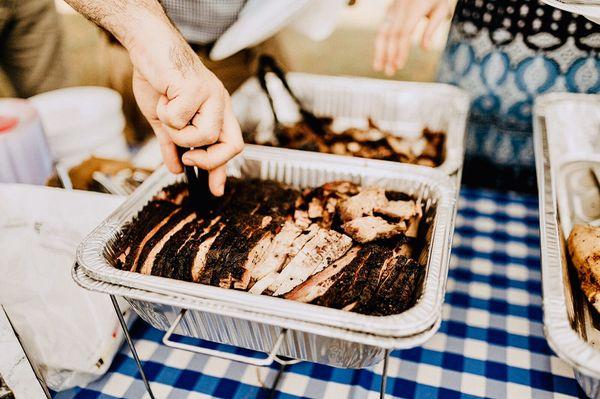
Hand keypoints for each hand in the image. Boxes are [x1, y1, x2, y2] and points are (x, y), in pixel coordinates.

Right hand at [130, 32, 242, 196]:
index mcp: (218, 110)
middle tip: (188, 157)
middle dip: (208, 161)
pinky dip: (165, 113)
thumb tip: (175, 168)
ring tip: (168, 112)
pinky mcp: (198, 88)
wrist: (148, 48)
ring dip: (178, 133)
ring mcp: (213, 95)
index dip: (221, 170)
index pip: (230, 145)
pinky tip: (163, 96)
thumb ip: (173, 144)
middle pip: (232, 146)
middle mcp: (221, 103)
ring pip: (203, 136)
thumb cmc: (159, 78)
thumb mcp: (166, 120)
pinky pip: (181, 119)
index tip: (215, 191)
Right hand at [373, 0, 450, 75]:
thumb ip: (432, 28)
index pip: (403, 34)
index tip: (399, 65)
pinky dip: (381, 44)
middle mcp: (400, 7)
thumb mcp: (441, 8)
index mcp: (414, 7)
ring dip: (379, 51)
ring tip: (378, 68)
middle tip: (389, 73)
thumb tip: (424, 48)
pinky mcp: (390, 9)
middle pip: (389, 35)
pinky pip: (383, 28)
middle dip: (387, 55)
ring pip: (382, 31)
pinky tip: (382, 56)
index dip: (400, 50)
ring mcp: (393, 8)